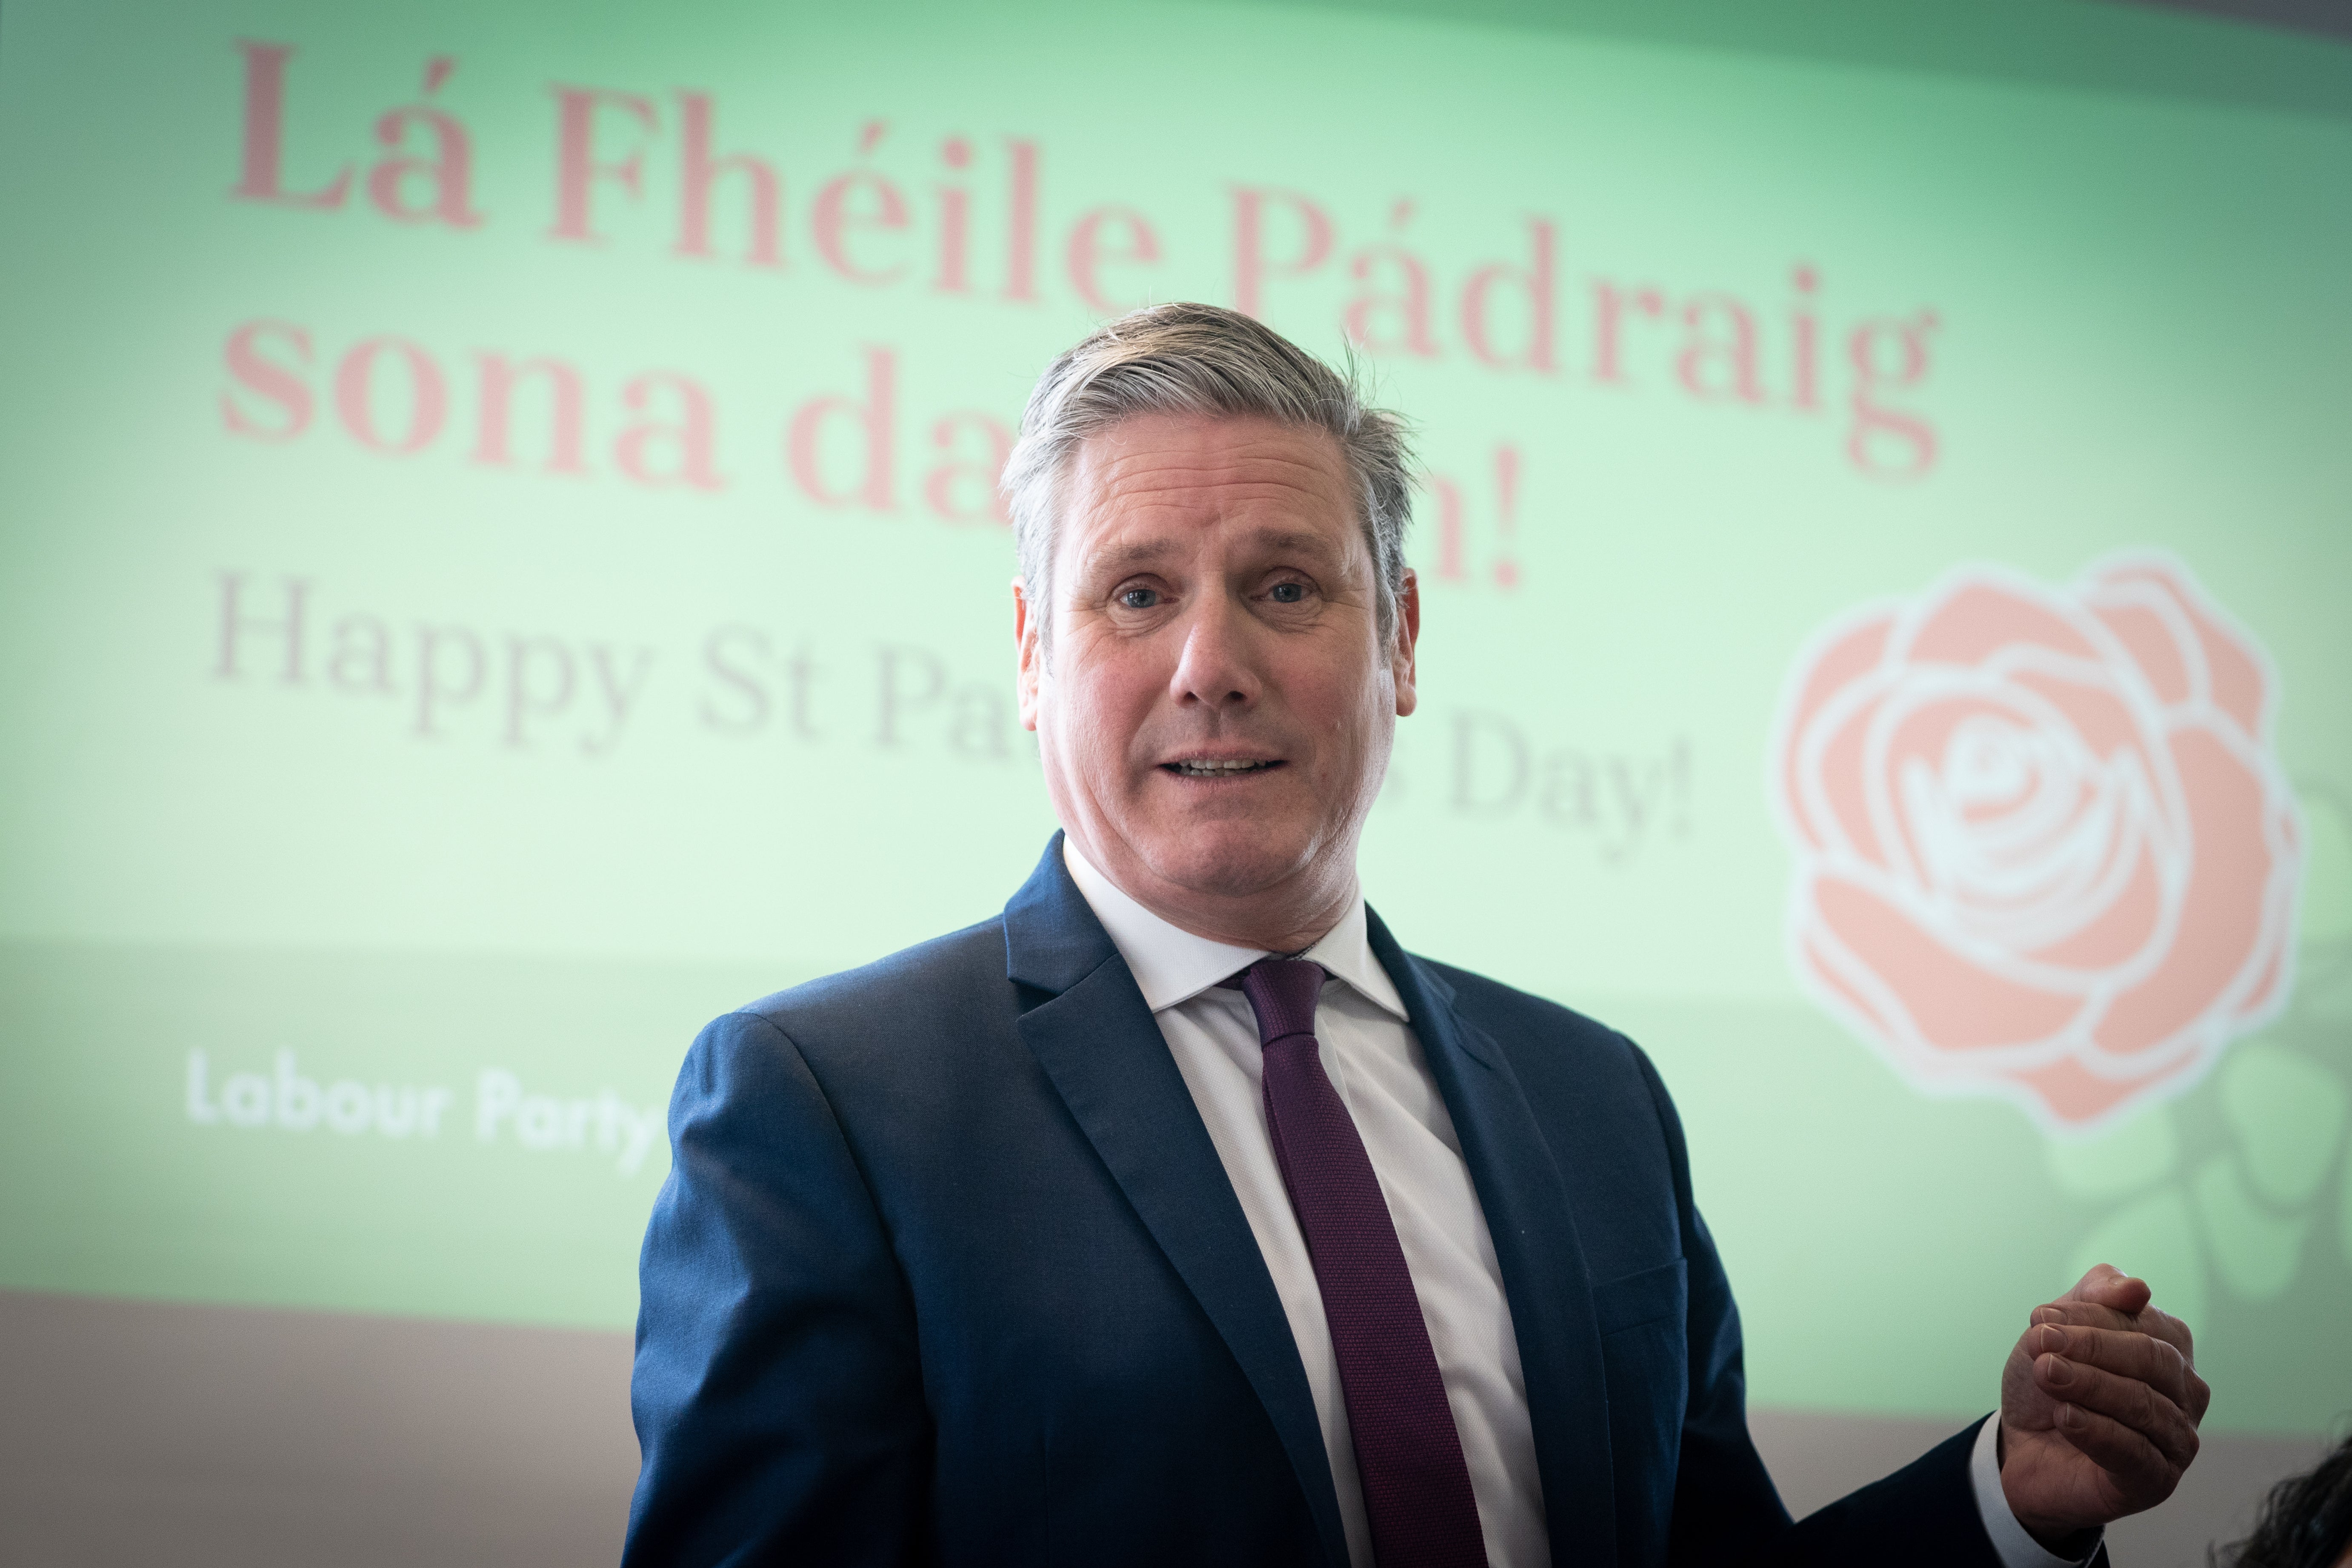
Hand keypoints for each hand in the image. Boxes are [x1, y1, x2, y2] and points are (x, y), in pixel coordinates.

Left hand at [1999, 1263, 2210, 1548]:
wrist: (2025, 1444)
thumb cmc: (2051, 1382)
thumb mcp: (2059, 1332)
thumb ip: (2093, 1299)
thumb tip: (2137, 1287)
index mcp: (2171, 1348)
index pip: (2143, 1322)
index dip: (2090, 1316)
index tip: (2040, 1318)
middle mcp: (2187, 1393)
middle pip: (2151, 1359)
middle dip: (2093, 1347)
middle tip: (2040, 1342)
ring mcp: (2178, 1440)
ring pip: (2143, 1405)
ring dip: (2089, 1385)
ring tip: (2047, 1374)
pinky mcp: (2158, 1480)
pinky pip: (2135, 1452)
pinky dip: (2097, 1430)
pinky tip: (2065, 1416)